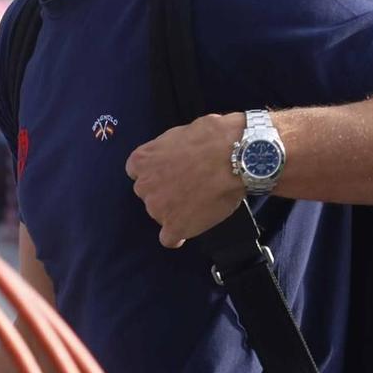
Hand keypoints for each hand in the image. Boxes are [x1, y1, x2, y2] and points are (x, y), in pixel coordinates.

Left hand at [125, 112, 246, 247]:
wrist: (235, 158)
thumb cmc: (212, 139)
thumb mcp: (179, 134)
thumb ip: (167, 151)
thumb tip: (174, 153)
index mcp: (142, 160)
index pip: (137, 171)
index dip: (155, 172)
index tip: (168, 172)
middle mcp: (144, 186)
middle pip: (148, 193)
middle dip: (164, 191)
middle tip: (187, 186)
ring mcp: (158, 209)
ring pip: (160, 214)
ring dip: (173, 211)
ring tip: (197, 202)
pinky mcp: (176, 226)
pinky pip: (169, 238)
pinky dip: (178, 235)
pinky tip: (190, 227)